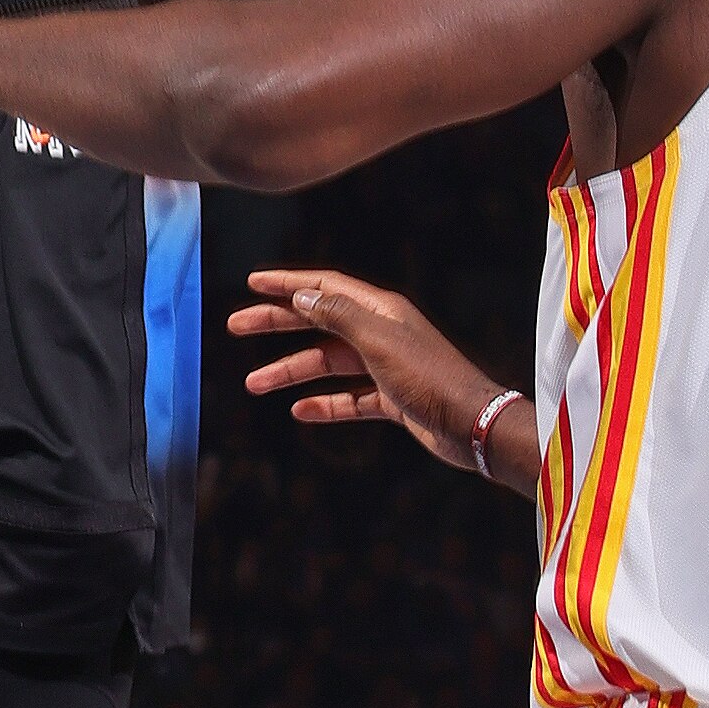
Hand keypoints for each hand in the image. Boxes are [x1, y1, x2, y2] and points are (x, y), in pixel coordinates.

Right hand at [230, 269, 521, 478]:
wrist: (472, 425)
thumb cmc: (430, 378)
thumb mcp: (378, 340)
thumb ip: (338, 314)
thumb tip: (303, 294)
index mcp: (379, 310)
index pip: (325, 287)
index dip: (288, 283)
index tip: (252, 282)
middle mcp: (381, 333)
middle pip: (318, 322)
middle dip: (277, 324)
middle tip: (237, 326)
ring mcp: (386, 366)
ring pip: (328, 363)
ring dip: (292, 371)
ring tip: (254, 384)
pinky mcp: (392, 398)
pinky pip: (348, 397)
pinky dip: (324, 403)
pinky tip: (300, 411)